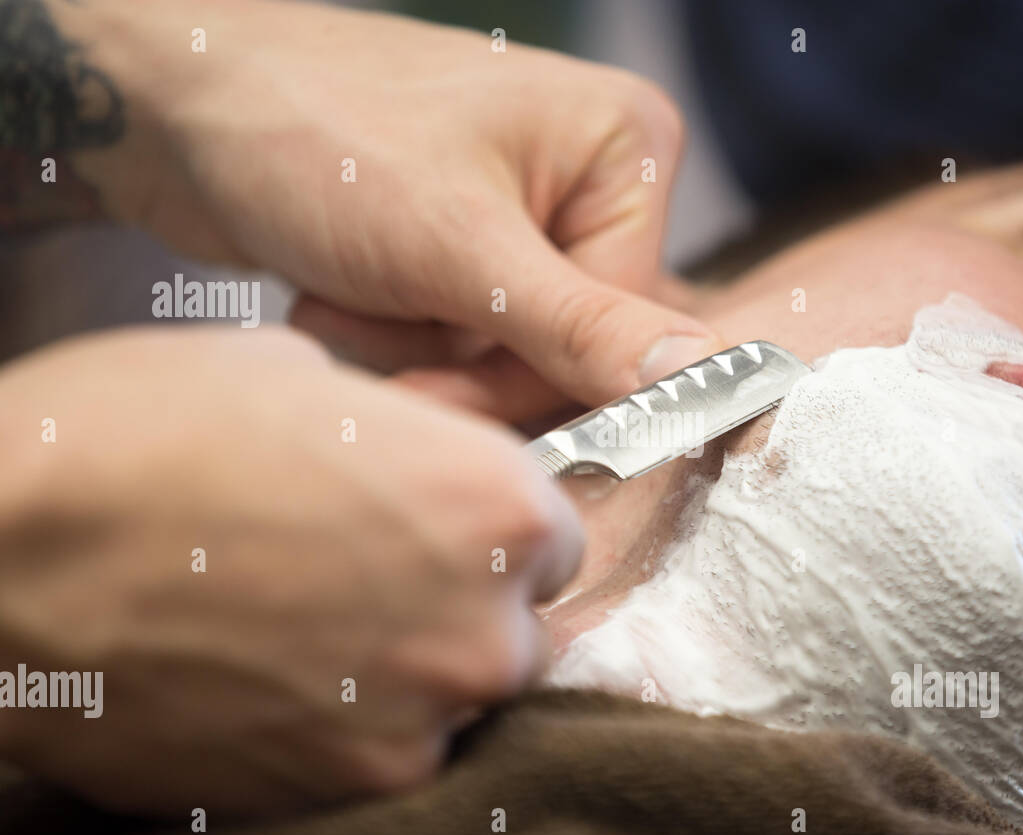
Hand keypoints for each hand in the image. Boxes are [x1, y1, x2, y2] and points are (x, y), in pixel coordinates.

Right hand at [0, 326, 582, 815]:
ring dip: (404, 665)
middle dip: (456, 600)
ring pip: (455, 693)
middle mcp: (484, 624)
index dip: (488, 526)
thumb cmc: (139, 437)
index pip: (552, 534)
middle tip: (360, 575)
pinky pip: (388, 750)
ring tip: (305, 624)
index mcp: (495, 504)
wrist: (0, 552)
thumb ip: (395, 431)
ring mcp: (421, 718)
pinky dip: (349, 722)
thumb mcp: (294, 374)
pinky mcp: (348, 787)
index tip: (437, 525)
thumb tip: (401, 454)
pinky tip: (271, 674)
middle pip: (514, 623)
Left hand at [57, 0, 722, 414]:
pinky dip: (396, 343)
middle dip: (465, 370)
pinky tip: (339, 295)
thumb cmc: (317, 137)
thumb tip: (700, 379)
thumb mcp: (459, 246)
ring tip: (346, 298)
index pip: (626, 325)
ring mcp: (524, 217)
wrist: (175, 109)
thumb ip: (581, 326)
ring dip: (418, 357)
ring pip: (506, 362)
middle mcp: (588, 182)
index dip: (538, 378)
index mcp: (625, 152)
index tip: (452, 390)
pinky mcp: (466, 249)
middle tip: (388, 362)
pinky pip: (460, 347)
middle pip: (568, 350)